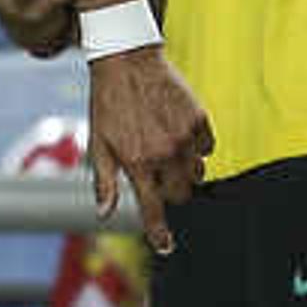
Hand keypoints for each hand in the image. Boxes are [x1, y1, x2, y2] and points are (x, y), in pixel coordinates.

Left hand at [83, 45, 211, 253]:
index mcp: (138, 163)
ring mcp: (185, 136)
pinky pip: (207, 147)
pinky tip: (178, 132)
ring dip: (184, 170)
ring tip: (166, 149)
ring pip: (196, 172)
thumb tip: (105, 213)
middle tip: (156, 173)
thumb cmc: (108, 104)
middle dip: (169, 191)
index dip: (159, 232)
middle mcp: (165, 153)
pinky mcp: (199, 119)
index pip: (153, 209)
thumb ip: (106, 182)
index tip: (165, 246)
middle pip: (180, 194)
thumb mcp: (98, 144)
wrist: (126, 61)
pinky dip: (196, 147)